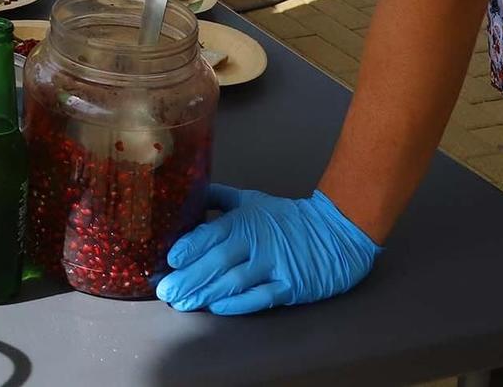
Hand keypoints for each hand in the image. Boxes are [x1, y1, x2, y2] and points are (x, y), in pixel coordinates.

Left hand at [157, 186, 378, 314]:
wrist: (336, 231)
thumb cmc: (286, 217)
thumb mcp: (251, 200)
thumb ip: (218, 198)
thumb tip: (185, 194)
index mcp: (244, 220)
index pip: (212, 233)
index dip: (190, 246)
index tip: (170, 260)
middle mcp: (258, 242)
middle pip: (218, 261)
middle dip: (189, 278)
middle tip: (166, 291)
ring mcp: (275, 265)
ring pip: (235, 280)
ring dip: (207, 293)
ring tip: (184, 303)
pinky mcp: (292, 286)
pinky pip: (262, 296)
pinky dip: (240, 302)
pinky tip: (219, 307)